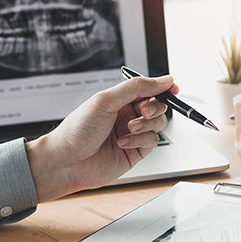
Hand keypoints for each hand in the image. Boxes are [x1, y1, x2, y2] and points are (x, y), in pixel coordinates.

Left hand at [26, 76, 178, 201]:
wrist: (67, 161)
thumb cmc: (78, 130)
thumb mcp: (106, 100)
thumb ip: (137, 88)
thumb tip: (163, 80)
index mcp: (120, 100)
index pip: (148, 89)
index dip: (162, 87)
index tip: (173, 88)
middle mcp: (128, 115)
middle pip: (157, 105)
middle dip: (154, 107)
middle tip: (143, 112)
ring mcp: (133, 133)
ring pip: (159, 123)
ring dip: (147, 124)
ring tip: (129, 128)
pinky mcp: (136, 151)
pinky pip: (152, 141)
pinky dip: (140, 140)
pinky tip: (123, 143)